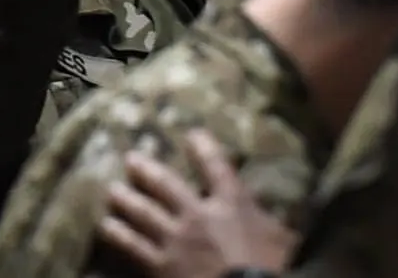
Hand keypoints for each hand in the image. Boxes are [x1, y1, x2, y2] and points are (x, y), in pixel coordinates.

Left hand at [96, 129, 298, 277]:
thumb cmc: (271, 267)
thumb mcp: (284, 240)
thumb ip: (278, 223)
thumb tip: (292, 215)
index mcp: (232, 204)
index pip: (217, 167)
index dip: (204, 148)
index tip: (192, 133)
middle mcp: (198, 214)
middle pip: (167, 186)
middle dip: (148, 170)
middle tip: (131, 158)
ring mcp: (175, 240)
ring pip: (143, 214)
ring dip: (126, 200)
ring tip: (112, 190)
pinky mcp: (159, 266)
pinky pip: (132, 247)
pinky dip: (118, 235)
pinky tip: (106, 227)